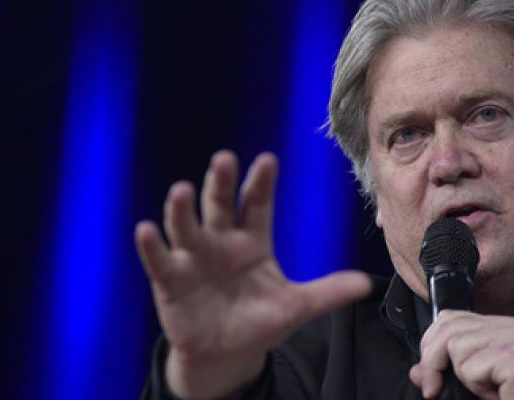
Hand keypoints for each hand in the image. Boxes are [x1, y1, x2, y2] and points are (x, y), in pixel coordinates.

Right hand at [135, 150, 371, 398]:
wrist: (226, 353)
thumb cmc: (259, 322)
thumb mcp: (296, 308)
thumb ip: (327, 293)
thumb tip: (366, 285)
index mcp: (253, 241)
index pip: (258, 205)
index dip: (262, 183)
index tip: (268, 160)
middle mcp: (221, 241)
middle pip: (220, 205)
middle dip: (222, 183)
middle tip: (225, 159)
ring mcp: (193, 258)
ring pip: (187, 226)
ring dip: (182, 209)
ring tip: (182, 190)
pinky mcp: (171, 280)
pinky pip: (160, 260)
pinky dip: (152, 246)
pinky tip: (147, 230)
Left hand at [409, 310, 513, 399]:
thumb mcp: (475, 383)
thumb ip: (447, 372)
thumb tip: (416, 371)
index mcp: (498, 326)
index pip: (450, 318)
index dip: (430, 345)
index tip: (429, 376)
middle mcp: (506, 325)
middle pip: (447, 327)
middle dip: (432, 361)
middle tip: (434, 389)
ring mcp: (511, 336)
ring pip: (456, 346)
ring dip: (464, 377)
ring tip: (488, 390)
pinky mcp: (512, 354)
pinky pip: (471, 366)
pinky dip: (477, 386)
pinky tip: (497, 393)